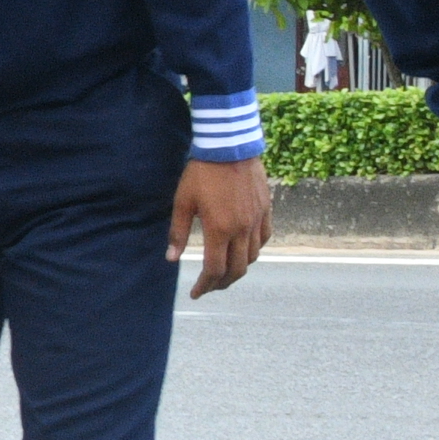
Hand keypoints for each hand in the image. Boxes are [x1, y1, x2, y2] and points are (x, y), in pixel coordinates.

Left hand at [171, 155, 271, 298]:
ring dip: (239, 269)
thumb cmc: (201, 173)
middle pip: (237, 269)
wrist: (229, 146)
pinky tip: (244, 249)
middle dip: (222, 283)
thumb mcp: (182, 202)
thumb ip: (178, 232)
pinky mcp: (266, 209)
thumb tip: (172, 259)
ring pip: (253, 256)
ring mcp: (257, 220)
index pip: (215, 269)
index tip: (196, 293)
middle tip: (210, 287)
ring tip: (226, 272)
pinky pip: (264, 238)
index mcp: (219, 229)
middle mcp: (242, 229)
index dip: (205, 286)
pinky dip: (254, 250)